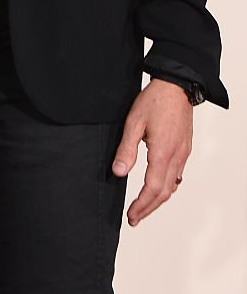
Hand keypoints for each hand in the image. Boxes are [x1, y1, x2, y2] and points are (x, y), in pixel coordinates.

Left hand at [112, 78, 191, 225]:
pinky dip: (168, 186)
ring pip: (173, 185)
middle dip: (148, 208)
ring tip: (144, 207)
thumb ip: (126, 149)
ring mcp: (183, 153)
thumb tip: (118, 172)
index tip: (131, 215)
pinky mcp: (185, 148)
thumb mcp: (134, 122)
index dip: (141, 205)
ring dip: (158, 199)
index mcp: (163, 152)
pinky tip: (160, 187)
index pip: (153, 188)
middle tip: (134, 217)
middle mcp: (176, 156)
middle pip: (164, 192)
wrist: (176, 85)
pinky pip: (177, 174)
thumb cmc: (154, 100)